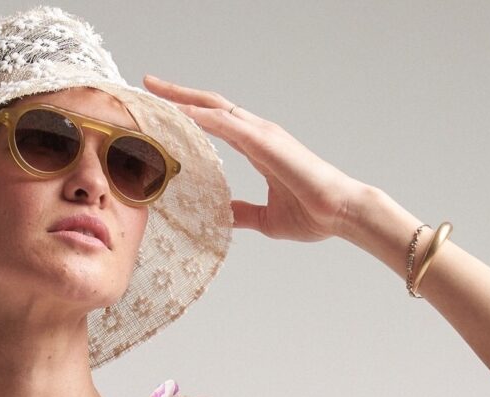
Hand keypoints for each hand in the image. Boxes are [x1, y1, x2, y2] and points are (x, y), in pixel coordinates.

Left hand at [143, 74, 367, 242]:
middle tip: (149, 85)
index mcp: (258, 147)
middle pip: (211, 106)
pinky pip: (228, 124)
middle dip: (179, 95)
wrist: (340, 214)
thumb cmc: (313, 214)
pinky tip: (180, 113)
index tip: (163, 109)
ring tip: (155, 92)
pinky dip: (203, 117)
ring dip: (184, 99)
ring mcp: (263, 135)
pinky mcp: (267, 143)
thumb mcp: (265, 218)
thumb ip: (244, 212)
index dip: (189, 112)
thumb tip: (225, 214)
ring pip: (216, 108)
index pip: (216, 122)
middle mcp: (259, 134)